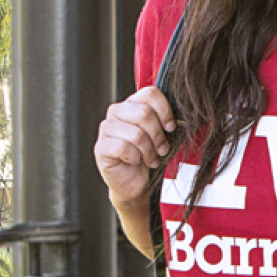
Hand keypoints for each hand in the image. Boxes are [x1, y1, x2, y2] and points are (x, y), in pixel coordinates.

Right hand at [94, 86, 175, 206]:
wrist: (135, 182)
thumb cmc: (149, 156)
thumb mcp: (160, 135)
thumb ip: (164, 122)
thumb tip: (175, 120)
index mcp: (133, 103)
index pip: (150, 93)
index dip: (165, 110)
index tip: (171, 128)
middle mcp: (116, 111)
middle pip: (144, 113)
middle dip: (158, 136)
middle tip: (162, 149)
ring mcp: (106, 128)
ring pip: (136, 134)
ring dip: (149, 151)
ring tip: (152, 159)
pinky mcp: (101, 147)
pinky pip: (123, 148)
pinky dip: (136, 158)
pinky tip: (136, 162)